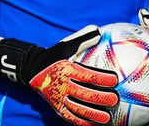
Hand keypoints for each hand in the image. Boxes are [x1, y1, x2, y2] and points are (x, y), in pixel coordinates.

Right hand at [0, 26, 117, 124]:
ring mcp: (59, 98)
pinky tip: (92, 124)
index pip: (88, 75)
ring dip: (93, 114)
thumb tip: (100, 31)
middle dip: (101, 98)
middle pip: (85, 94)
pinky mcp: (56, 107)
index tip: (115, 79)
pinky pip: (69, 117)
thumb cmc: (54, 55)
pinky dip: (81, 122)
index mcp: (67, 69)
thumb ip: (83, 38)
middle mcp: (63, 84)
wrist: (34, 69)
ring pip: (78, 108)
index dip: (102, 78)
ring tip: (107, 117)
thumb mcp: (66, 44)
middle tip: (115, 99)